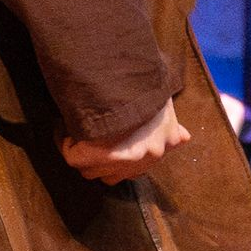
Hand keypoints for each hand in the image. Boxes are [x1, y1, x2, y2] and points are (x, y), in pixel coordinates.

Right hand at [59, 97, 190, 181]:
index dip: (122, 159)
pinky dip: (67, 144)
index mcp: (165, 143)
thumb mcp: (168, 104)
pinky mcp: (93, 155)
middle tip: (92, 142)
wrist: (130, 74)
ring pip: (91, 170)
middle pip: (112, 176)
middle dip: (102, 163)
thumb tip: (185, 137)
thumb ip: (173, 126)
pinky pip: (73, 157)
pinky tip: (65, 129)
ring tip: (78, 135)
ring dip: (84, 155)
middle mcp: (145, 158)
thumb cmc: (149, 84)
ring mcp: (119, 160)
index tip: (111, 146)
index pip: (139, 168)